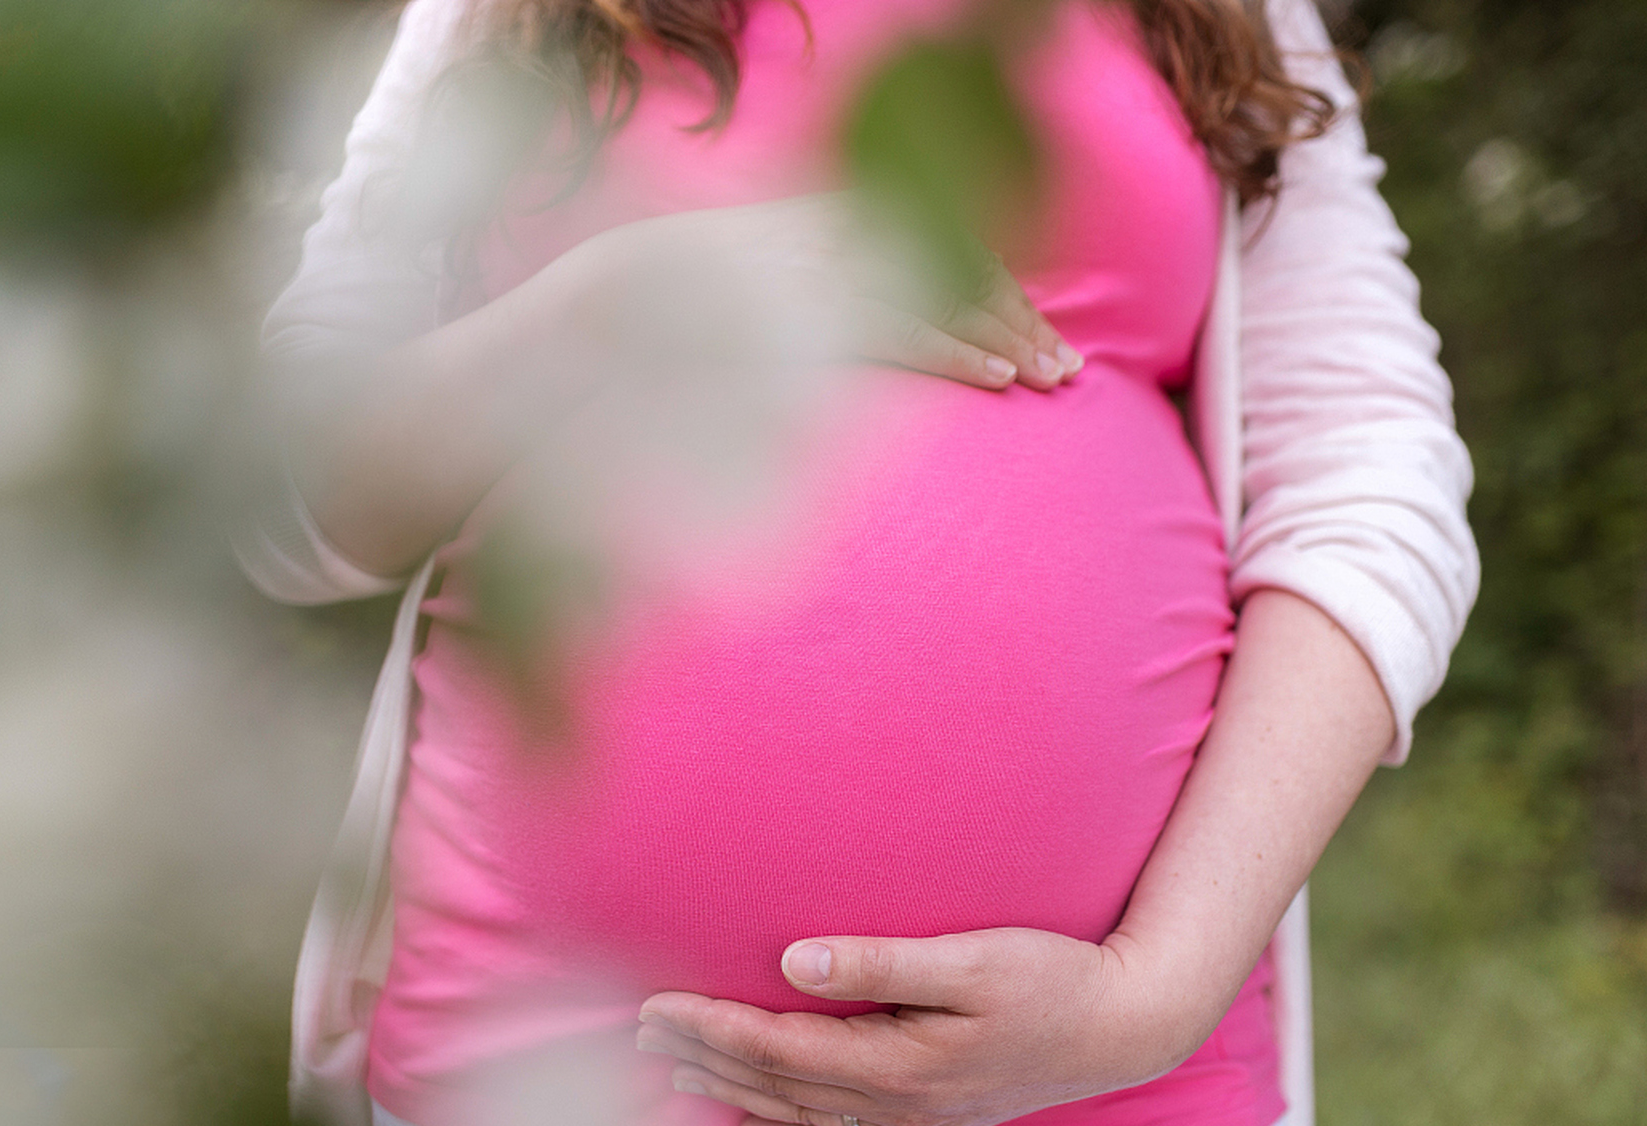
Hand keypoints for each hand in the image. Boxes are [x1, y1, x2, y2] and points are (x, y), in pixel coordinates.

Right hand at [567, 194, 1083, 392]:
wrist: (581, 327)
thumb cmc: (654, 332)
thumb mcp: (739, 301)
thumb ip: (803, 305)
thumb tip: (844, 337)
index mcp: (815, 228)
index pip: (927, 242)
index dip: (988, 287)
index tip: (1029, 330)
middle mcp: (823, 237)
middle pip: (949, 262)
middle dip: (1015, 313)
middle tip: (1065, 365)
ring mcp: (815, 275)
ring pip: (938, 295)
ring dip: (1003, 336)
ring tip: (1051, 375)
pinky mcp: (801, 321)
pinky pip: (898, 331)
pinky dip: (955, 353)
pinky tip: (996, 376)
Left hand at [635, 927, 1212, 1125]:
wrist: (1124, 1025)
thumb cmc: (1052, 978)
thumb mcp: (971, 960)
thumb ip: (878, 964)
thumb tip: (792, 963)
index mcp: (898, 1060)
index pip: (778, 1046)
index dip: (710, 1026)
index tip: (655, 1004)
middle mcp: (898, 1101)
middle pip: (776, 1082)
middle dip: (703, 1056)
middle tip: (639, 1033)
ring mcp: (915, 1118)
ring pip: (799, 1110)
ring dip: (732, 1088)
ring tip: (674, 1070)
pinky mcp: (932, 1119)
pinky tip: (754, 1125)